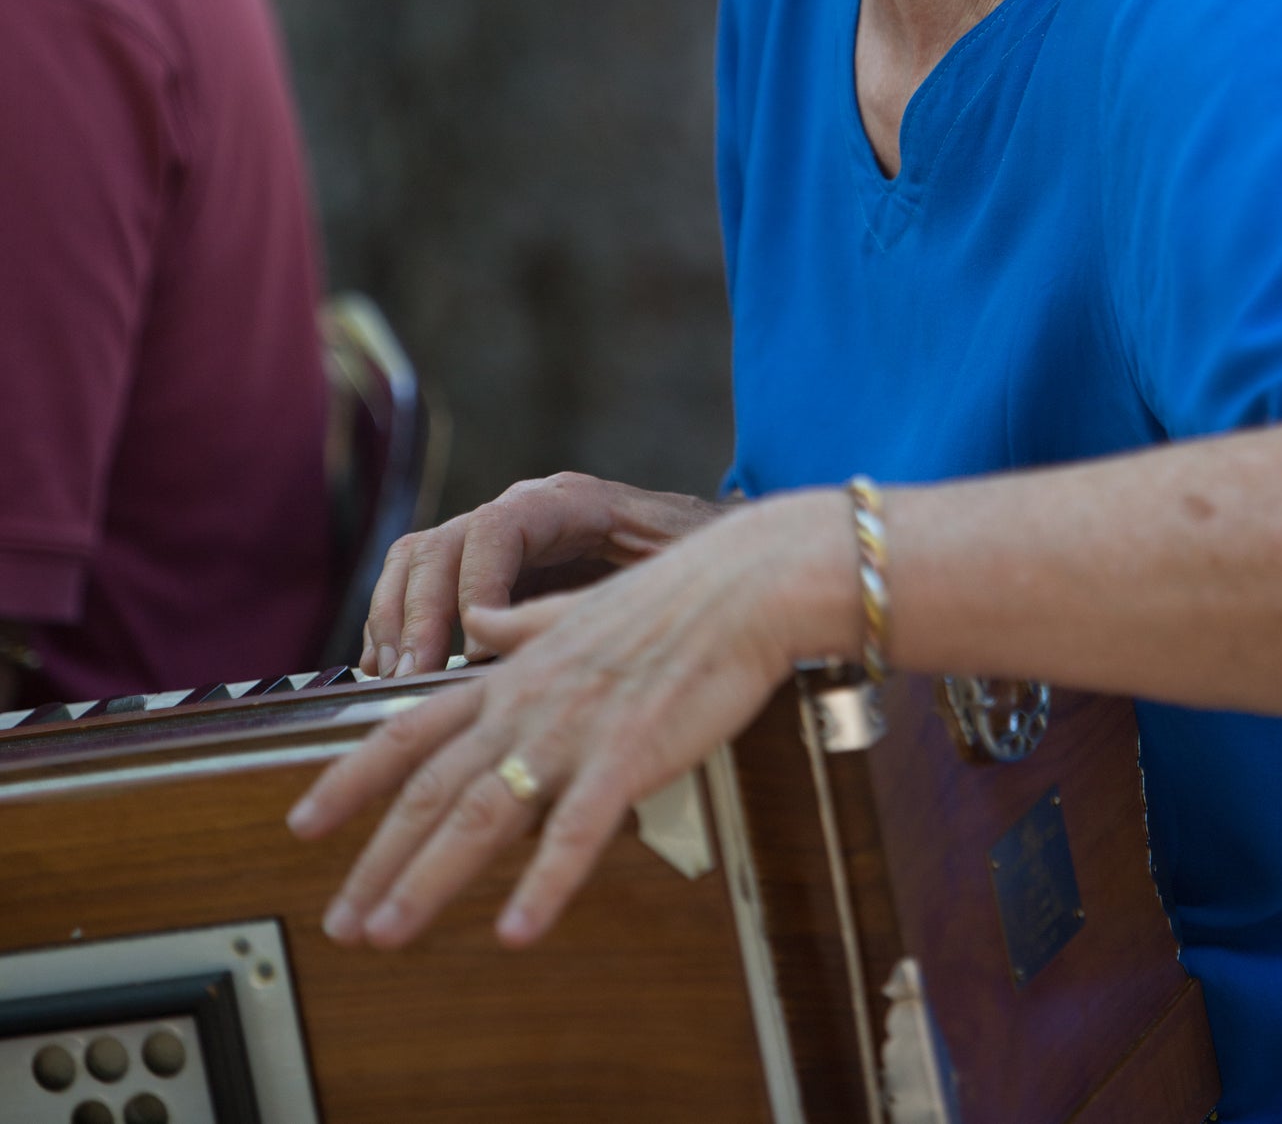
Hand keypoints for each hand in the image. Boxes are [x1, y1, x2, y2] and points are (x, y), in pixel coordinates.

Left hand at [289, 491, 852, 949]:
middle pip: (433, 788)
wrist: (742, 584)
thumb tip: (481, 621)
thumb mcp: (579, 606)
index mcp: (515, 673)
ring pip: (483, 813)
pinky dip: (542, 883)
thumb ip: (524, 624)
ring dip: (428, 880)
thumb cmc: (673, 599)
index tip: (303, 822)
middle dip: (378, 860)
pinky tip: (515, 930)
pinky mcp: (629, 754)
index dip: (352, 779)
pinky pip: (576, 830)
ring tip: (388, 933)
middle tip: (341, 922)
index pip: (411, 730)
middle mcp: (529, 703)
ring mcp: (575, 729)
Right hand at [360, 473, 727, 677]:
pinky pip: (421, 586)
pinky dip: (396, 625)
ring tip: (390, 676)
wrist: (716, 556)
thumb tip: (585, 625)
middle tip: (411, 673)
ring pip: (418, 560)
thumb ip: (631, 588)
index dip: (475, 581)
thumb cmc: (701, 560)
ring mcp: (497, 543)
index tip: (471, 641)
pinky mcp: (485, 576)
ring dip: (395, 617)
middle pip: (442, 542)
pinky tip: (390, 672)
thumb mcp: (676, 565)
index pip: (498, 526)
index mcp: (566, 503)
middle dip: (418, 609)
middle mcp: (521, 513)